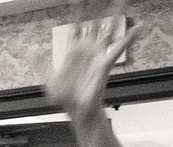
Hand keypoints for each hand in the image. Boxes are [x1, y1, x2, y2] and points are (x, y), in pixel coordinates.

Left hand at [45, 0, 138, 125]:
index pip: (77, 26)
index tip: (77, 0)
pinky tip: (139, 27)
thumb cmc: (64, 97)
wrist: (74, 110)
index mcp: (74, 51)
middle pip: (94, 23)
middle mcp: (88, 50)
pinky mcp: (104, 63)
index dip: (78, 13)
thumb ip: (39, 63)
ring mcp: (97, 55)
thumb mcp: (46, 79)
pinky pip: (119, 48)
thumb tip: (32, 50)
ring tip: (122, 0)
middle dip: (97, 8)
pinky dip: (130, 38)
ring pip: (108, 30)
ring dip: (115, 15)